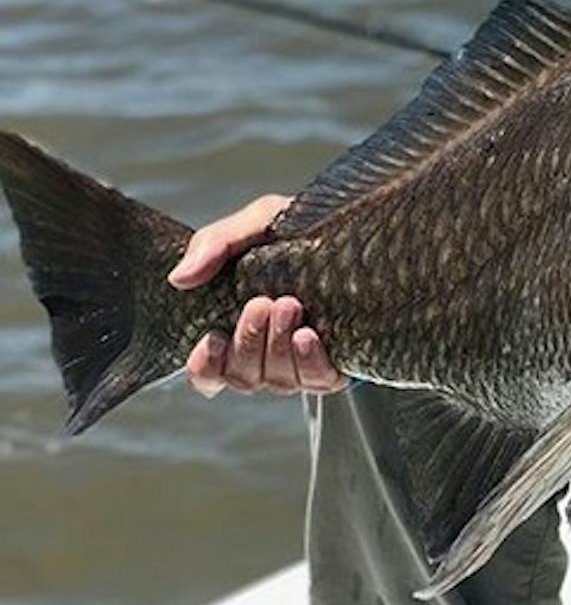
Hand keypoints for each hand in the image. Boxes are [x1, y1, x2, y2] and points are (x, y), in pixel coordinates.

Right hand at [167, 194, 347, 397]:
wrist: (355, 227)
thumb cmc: (297, 228)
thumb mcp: (258, 222)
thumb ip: (216, 243)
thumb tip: (180, 278)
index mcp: (237, 327)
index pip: (208, 373)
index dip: (205, 367)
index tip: (212, 337)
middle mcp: (266, 353)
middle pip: (242, 377)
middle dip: (248, 341)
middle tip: (262, 302)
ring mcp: (301, 362)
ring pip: (276, 381)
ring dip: (277, 346)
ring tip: (289, 305)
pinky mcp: (336, 363)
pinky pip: (317, 381)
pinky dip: (308, 363)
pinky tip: (308, 335)